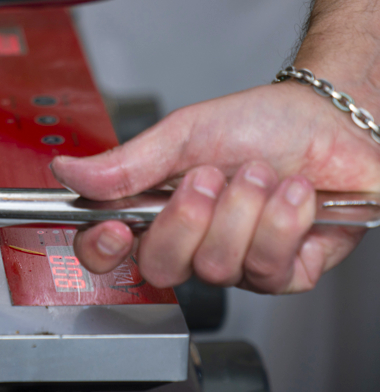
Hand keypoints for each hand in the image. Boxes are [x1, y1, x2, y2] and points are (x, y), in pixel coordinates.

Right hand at [51, 81, 379, 293]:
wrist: (330, 122)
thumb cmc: (259, 124)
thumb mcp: (183, 133)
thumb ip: (126, 162)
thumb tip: (67, 170)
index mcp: (155, 211)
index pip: (105, 251)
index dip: (101, 248)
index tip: (114, 224)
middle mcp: (191, 244)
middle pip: (160, 267)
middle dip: (187, 219)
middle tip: (210, 176)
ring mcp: (237, 264)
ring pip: (217, 266)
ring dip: (244, 209)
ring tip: (261, 174)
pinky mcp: (285, 274)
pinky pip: (269, 268)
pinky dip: (284, 220)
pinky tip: (293, 194)